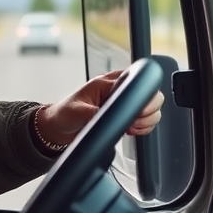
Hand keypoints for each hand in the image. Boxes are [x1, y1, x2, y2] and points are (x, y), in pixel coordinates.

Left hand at [36, 70, 163, 147]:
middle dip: (148, 111)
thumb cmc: (66, 114)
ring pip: (152, 109)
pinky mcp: (125, 116)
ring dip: (146, 121)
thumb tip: (109, 116)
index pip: (138, 82)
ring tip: (131, 128)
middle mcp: (119, 90)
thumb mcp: (78, 112)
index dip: (143, 98)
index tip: (137, 112)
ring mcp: (123, 103)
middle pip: (152, 95)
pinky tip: (131, 131)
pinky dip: (144, 128)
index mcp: (108, 82)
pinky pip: (146, 121)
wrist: (59, 127)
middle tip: (134, 122)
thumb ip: (95, 113)